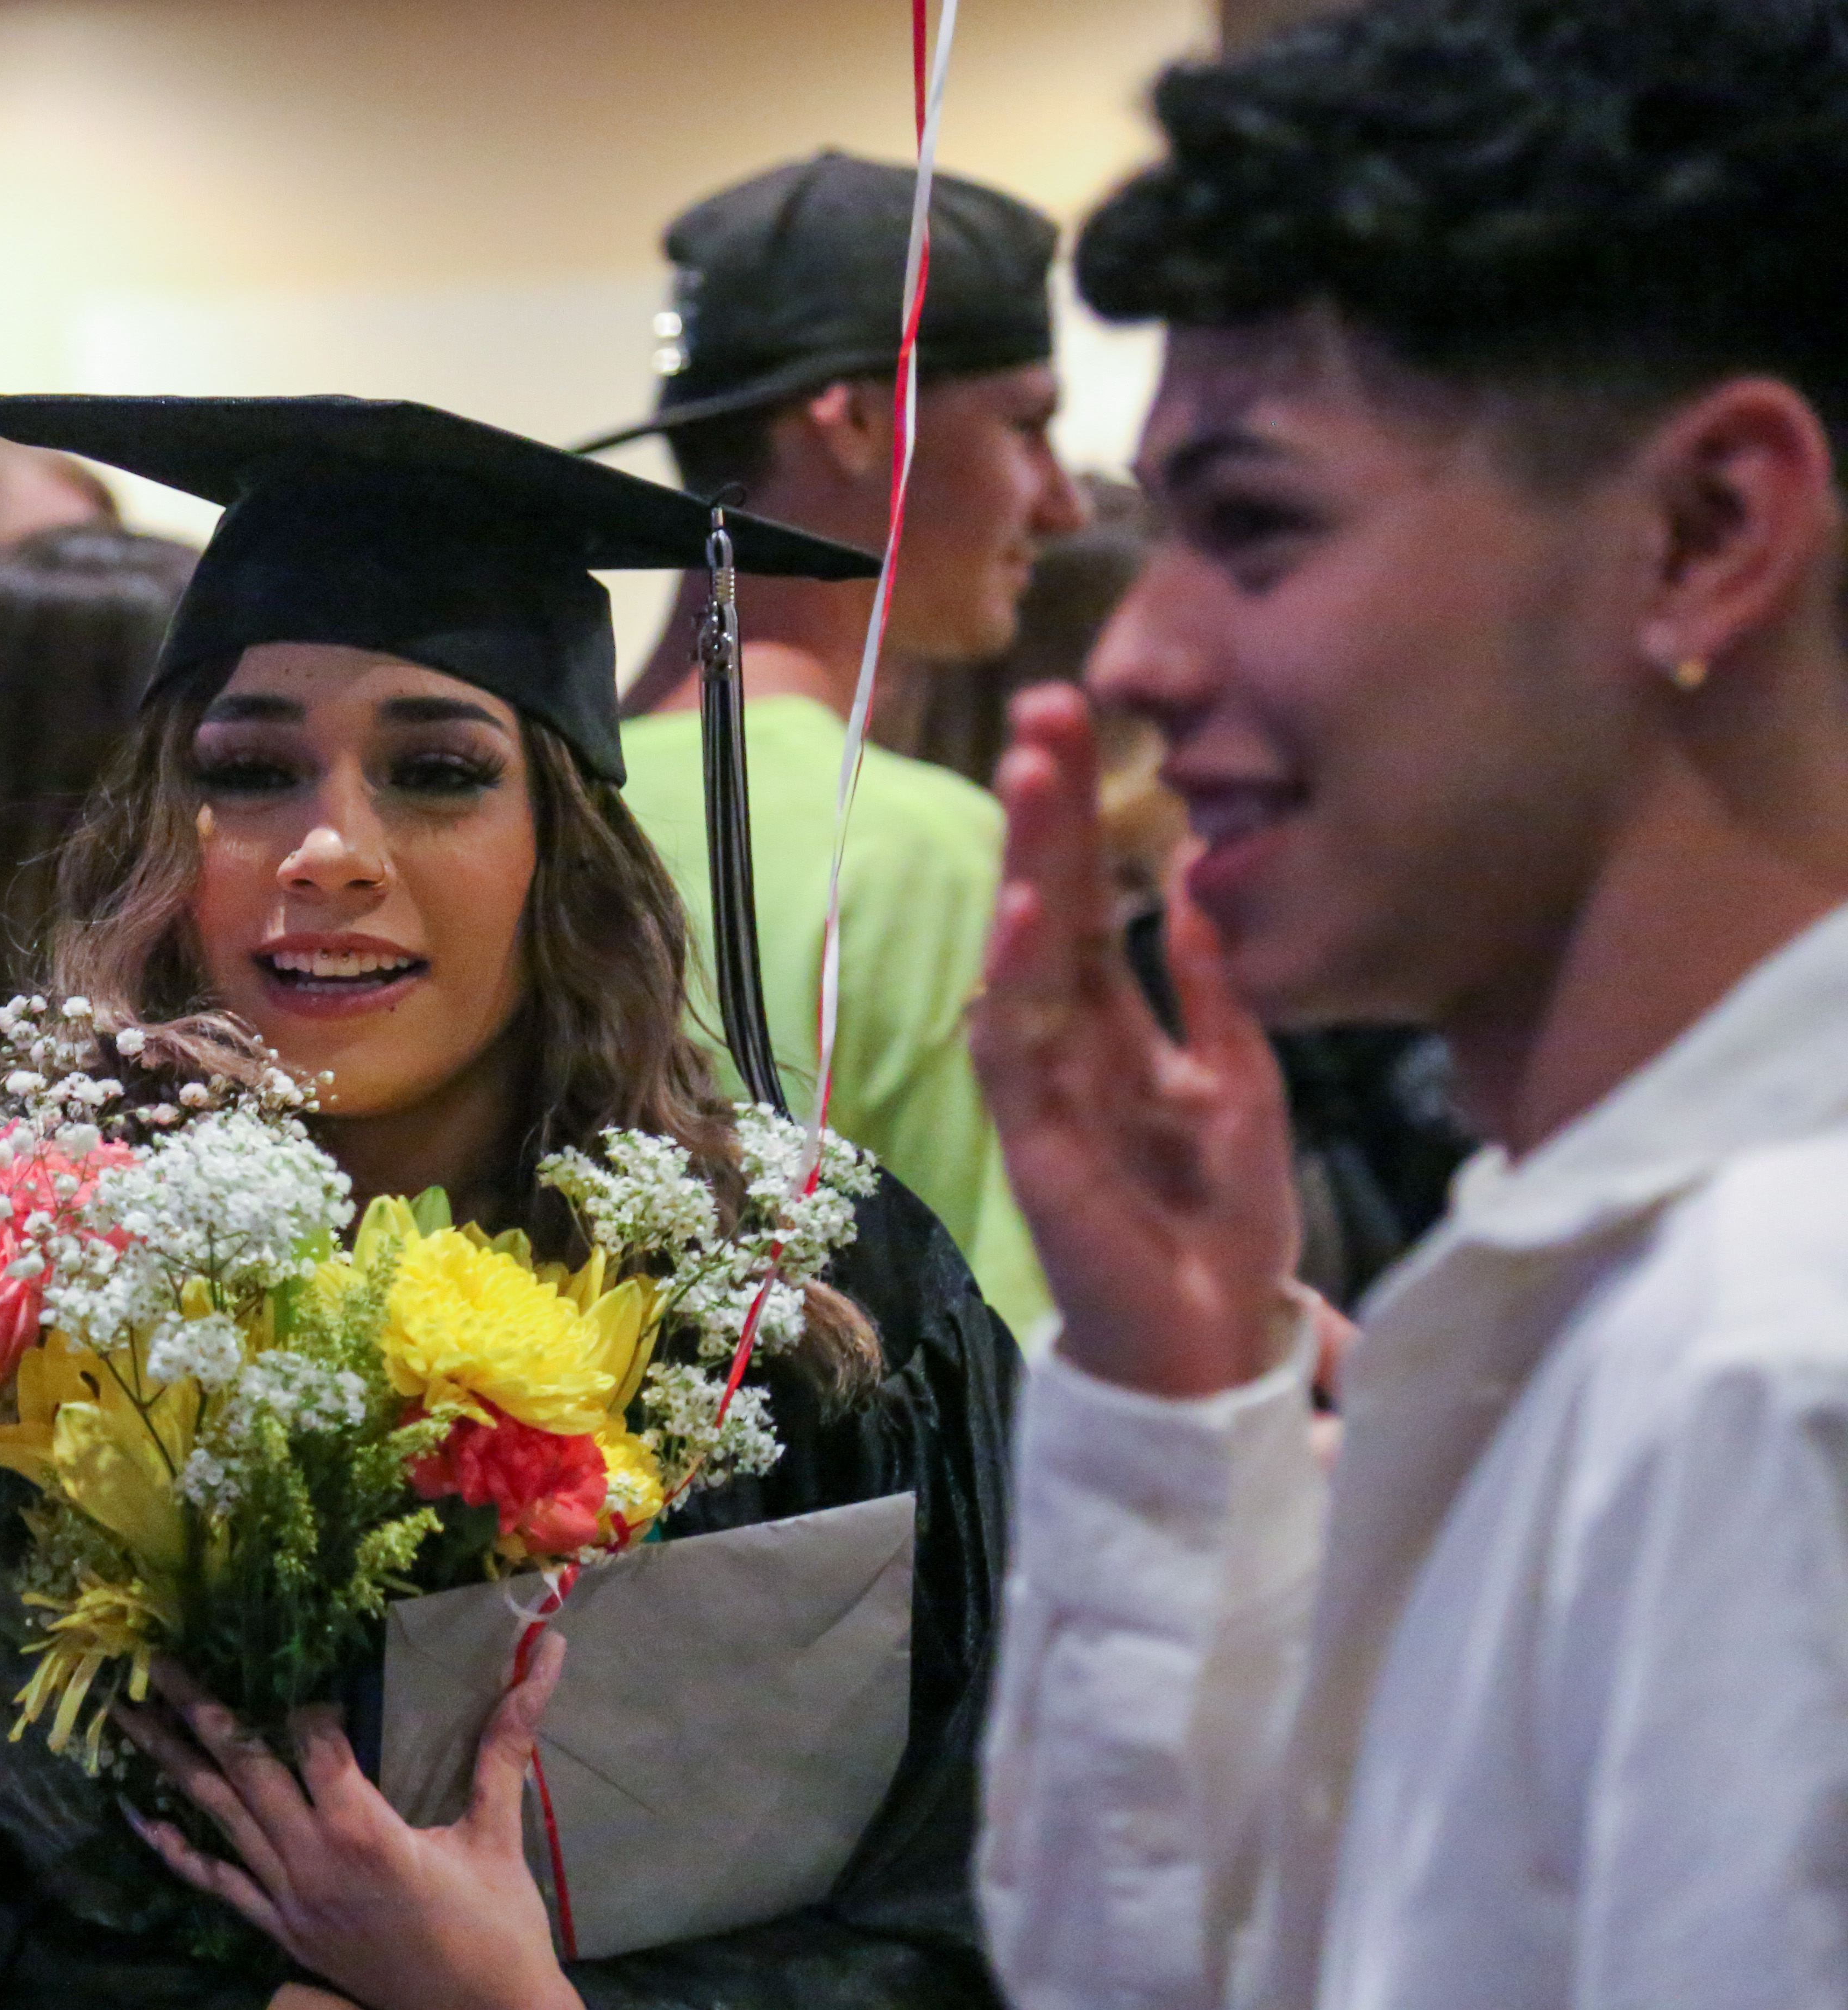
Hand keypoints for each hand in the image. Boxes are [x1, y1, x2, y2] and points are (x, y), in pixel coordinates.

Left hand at [116, 1633, 581, 2009]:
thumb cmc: (498, 1925)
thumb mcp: (497, 1831)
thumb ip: (506, 1744)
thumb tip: (545, 1657)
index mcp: (364, 1832)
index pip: (313, 1742)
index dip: (310, 1702)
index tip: (312, 1671)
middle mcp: (312, 1862)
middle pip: (245, 1770)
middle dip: (202, 1710)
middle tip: (158, 1661)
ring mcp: (289, 1900)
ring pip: (219, 1819)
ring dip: (174, 1764)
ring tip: (132, 1716)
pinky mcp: (283, 1930)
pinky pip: (219, 1885)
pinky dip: (178, 1852)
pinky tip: (142, 1820)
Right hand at [970, 686, 1300, 1397]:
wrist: (1216, 1351)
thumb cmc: (1219, 1227)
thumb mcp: (1242, 1086)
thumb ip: (1215, 995)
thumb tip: (1201, 892)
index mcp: (1118, 1028)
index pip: (1091, 899)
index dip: (1082, 813)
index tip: (1077, 717)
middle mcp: (1070, 1047)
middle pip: (1049, 908)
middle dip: (1044, 809)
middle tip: (1044, 705)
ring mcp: (1048, 1095)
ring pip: (1023, 963)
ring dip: (1026, 867)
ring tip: (1031, 774)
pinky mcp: (1040, 1150)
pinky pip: (1019, 1058)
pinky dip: (1015, 985)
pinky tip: (1026, 917)